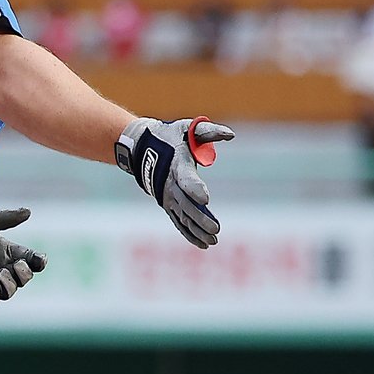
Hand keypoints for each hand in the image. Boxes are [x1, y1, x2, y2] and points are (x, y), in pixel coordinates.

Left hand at [0, 208, 48, 308]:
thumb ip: (5, 219)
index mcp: (9, 252)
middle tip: (16, 265)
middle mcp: (3, 268)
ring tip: (2, 274)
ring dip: (10, 284)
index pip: (32, 260)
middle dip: (25, 273)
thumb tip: (28, 212)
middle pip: (24, 278)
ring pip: (9, 291)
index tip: (39, 259)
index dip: (39, 261)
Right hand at [116, 117, 234, 248]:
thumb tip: (231, 135)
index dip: (194, 188)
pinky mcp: (168, 204)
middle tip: (216, 229)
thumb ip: (209, 132)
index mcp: (177, 164)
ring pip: (183, 217)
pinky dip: (190, 234)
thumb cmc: (171, 136)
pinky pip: (179, 222)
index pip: (185, 178)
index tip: (206, 199)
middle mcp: (170, 184)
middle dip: (200, 218)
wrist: (142, 147)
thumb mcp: (188, 128)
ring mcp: (168, 197)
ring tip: (213, 241)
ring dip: (197, 230)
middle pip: (186, 204)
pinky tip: (203, 244)